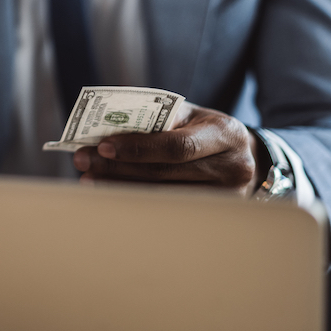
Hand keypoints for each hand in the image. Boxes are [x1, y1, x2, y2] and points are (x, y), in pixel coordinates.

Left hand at [72, 102, 260, 195]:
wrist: (247, 157)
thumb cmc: (207, 130)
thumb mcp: (191, 115)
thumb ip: (158, 117)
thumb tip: (107, 126)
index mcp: (225, 134)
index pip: (176, 145)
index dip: (137, 148)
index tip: (103, 146)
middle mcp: (232, 168)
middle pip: (163, 173)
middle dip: (117, 167)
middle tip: (83, 161)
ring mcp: (226, 197)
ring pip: (162, 196)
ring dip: (120, 187)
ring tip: (89, 179)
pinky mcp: (216, 216)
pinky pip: (168, 210)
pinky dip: (136, 201)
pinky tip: (112, 195)